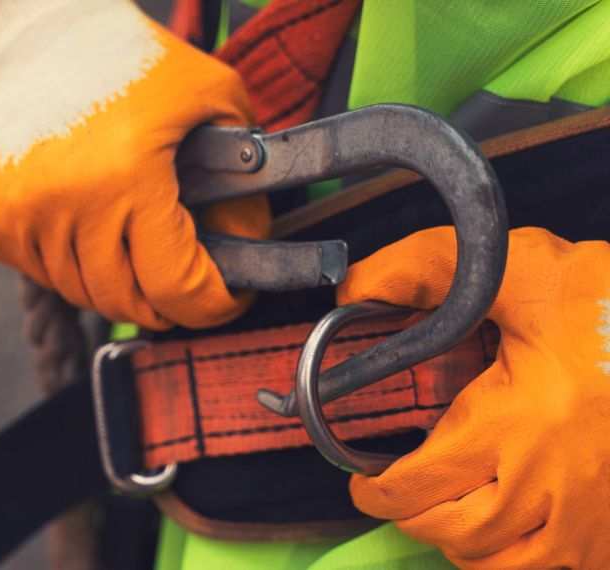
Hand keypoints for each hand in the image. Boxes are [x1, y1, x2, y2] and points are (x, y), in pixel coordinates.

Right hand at [0, 0, 269, 329]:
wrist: (32, 40)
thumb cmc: (130, 64)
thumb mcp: (213, 98)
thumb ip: (246, 180)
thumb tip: (248, 251)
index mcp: (129, 175)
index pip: (176, 286)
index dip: (212, 304)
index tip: (227, 297)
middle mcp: (69, 203)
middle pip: (129, 302)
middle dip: (166, 298)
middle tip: (182, 272)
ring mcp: (23, 217)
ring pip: (84, 295)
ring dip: (117, 280)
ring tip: (132, 239)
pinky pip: (44, 277)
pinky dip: (70, 265)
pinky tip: (85, 223)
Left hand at [339, 226, 609, 567]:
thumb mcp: (521, 270)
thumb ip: (426, 270)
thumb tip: (352, 285)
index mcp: (517, 422)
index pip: (416, 485)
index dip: (375, 489)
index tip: (362, 480)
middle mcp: (552, 483)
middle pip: (452, 532)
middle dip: (411, 515)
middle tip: (399, 491)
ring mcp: (592, 518)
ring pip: (498, 564)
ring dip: (461, 542)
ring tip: (448, 509)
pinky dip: (515, 561)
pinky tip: (509, 530)